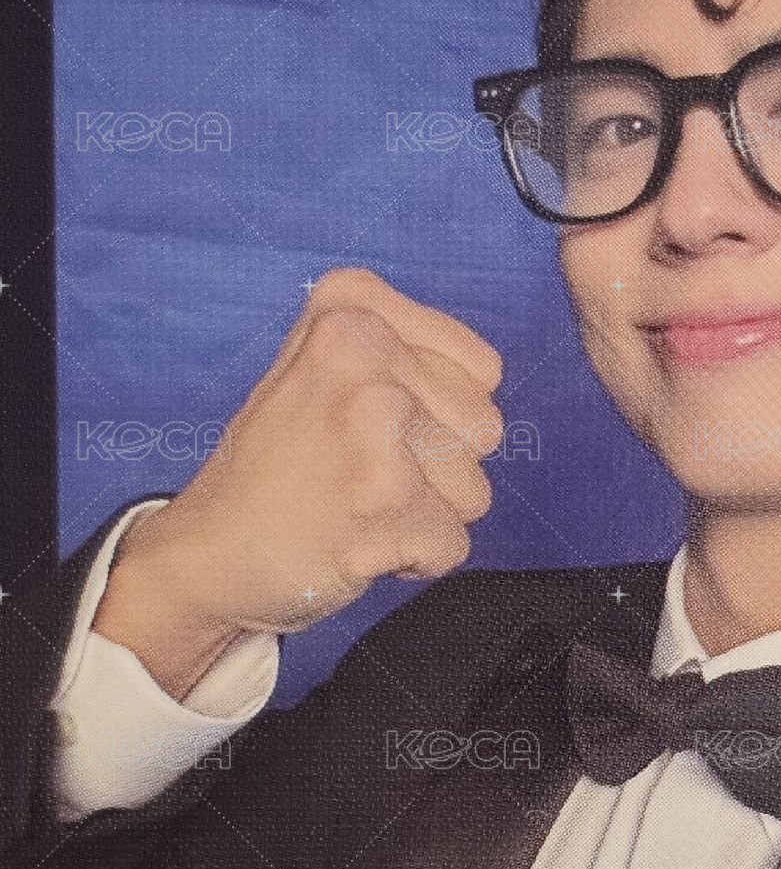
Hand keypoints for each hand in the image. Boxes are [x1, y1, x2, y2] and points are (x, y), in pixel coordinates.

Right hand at [92, 268, 503, 698]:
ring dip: (427, 514)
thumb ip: (400, 347)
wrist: (207, 552)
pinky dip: (415, 558)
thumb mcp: (318, 365)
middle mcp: (362, 354)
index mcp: (352, 310)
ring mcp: (372, 428)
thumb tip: (483, 373)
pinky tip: (358, 542)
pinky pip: (453, 543)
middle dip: (439, 467)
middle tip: (363, 473)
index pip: (482, 370)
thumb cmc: (277, 464)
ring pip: (473, 489)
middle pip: (484, 429)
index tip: (373, 426)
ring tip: (359, 506)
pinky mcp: (385, 502)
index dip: (441, 414)